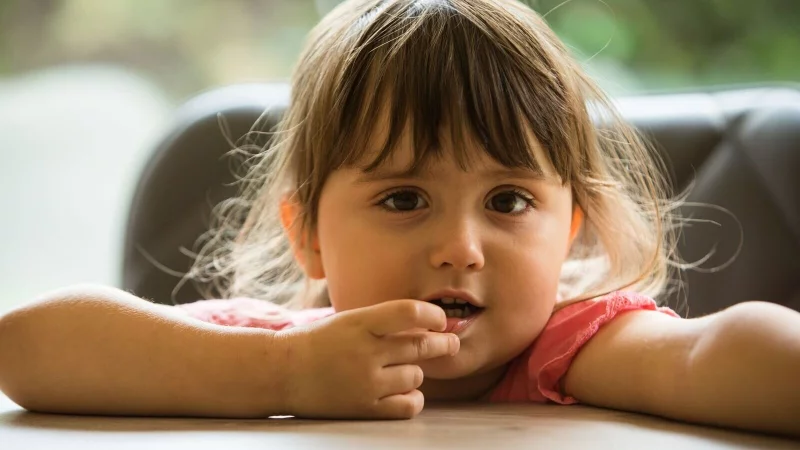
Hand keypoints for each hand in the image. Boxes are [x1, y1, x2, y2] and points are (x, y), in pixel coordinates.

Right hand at [275, 299, 459, 418]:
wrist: (281, 372)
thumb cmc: (317, 342)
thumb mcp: (349, 320)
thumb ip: (383, 322)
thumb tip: (428, 325)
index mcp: (360, 322)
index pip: (409, 313)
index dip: (433, 316)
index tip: (440, 319)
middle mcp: (365, 351)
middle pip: (421, 346)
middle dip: (443, 344)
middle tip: (450, 343)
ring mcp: (366, 382)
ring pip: (416, 375)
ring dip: (416, 371)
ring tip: (403, 369)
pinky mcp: (364, 408)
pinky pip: (408, 405)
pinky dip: (413, 398)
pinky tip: (406, 392)